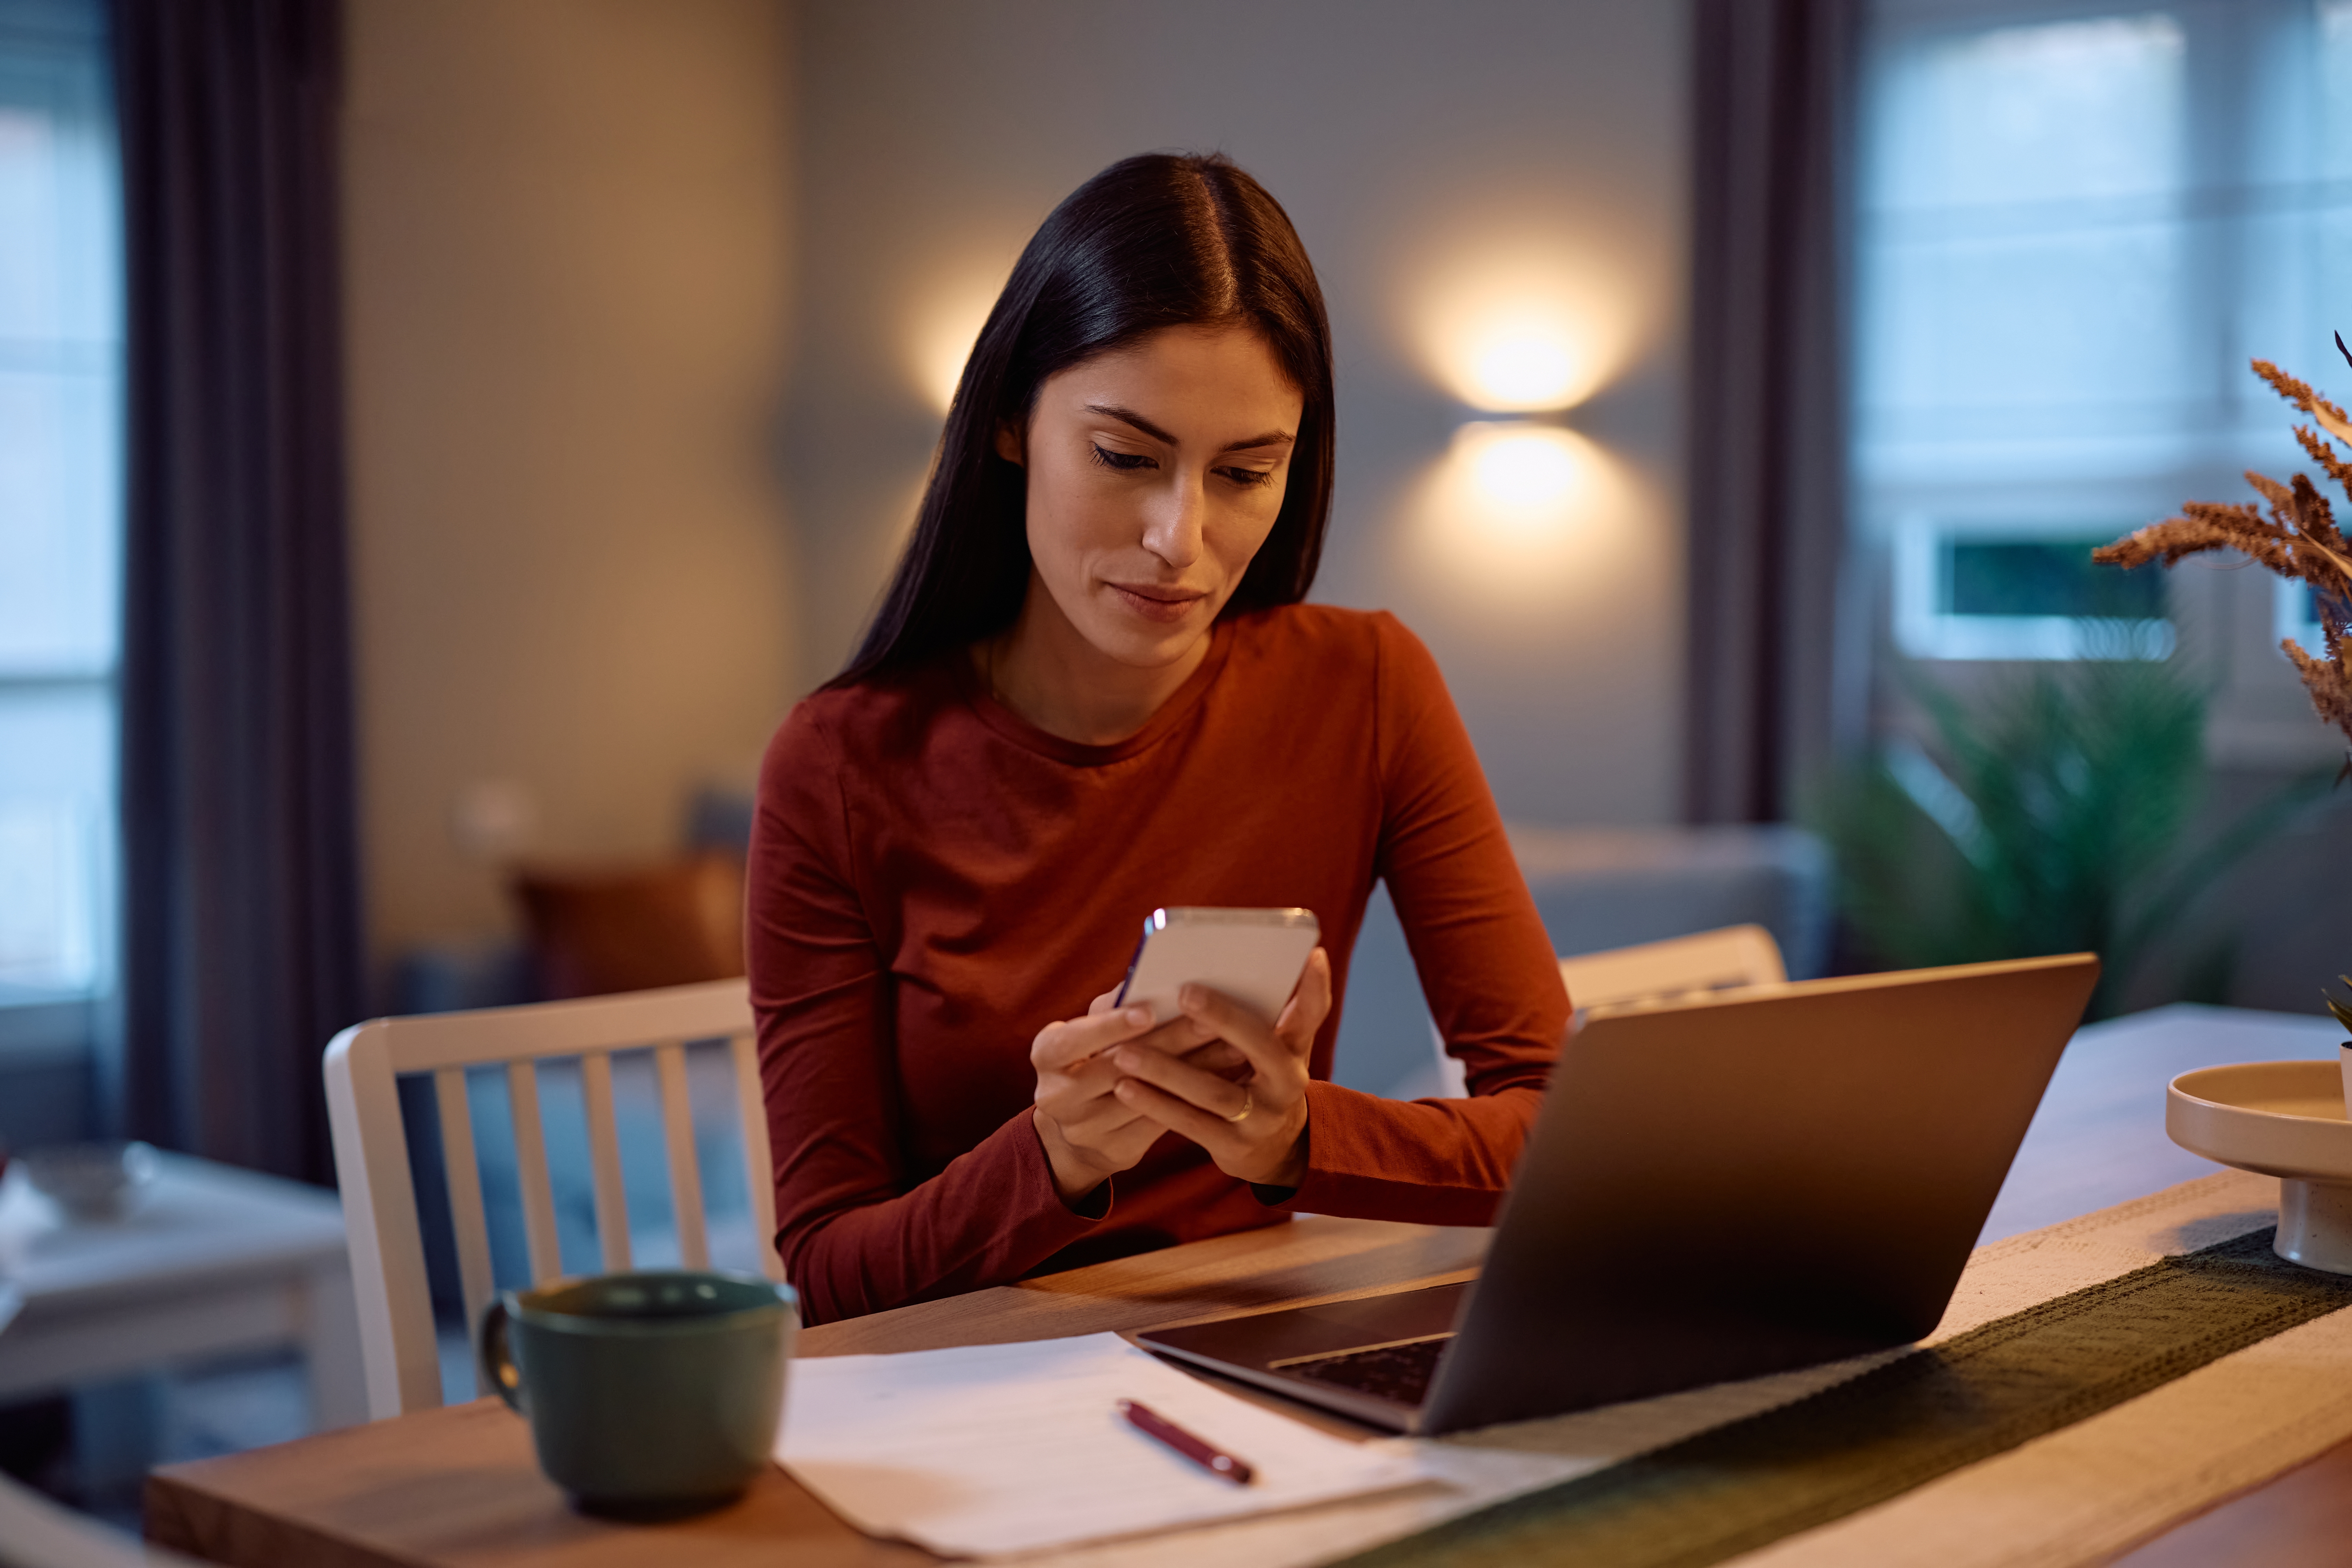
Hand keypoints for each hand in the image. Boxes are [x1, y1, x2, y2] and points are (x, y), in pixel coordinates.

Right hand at [1030, 989, 1249, 1203]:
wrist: (1081, 1127)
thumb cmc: (1093, 1057)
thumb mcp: (1090, 1031)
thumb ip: (1113, 1005)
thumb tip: (1148, 976)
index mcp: (1046, 1055)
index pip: (1074, 1039)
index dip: (1110, 1026)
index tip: (1149, 1011)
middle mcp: (1057, 1095)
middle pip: (1117, 1068)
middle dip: (1168, 1043)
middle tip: (1211, 1023)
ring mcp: (1085, 1129)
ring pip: (1145, 1098)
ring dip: (1192, 1071)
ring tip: (1232, 1049)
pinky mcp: (1115, 1151)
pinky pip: (1160, 1124)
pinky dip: (1193, 1099)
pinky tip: (1224, 1080)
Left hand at [1105, 948, 1330, 1188]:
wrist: (1273, 1148)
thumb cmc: (1260, 1076)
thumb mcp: (1273, 1045)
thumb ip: (1263, 1011)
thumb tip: (1230, 963)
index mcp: (1296, 1048)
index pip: (1312, 1013)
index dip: (1315, 986)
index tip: (1311, 953)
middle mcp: (1288, 1082)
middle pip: (1259, 1046)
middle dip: (1223, 1018)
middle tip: (1184, 991)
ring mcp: (1262, 1118)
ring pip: (1212, 1091)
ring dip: (1166, 1070)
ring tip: (1125, 1051)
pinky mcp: (1234, 1146)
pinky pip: (1190, 1123)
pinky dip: (1156, 1104)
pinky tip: (1125, 1087)